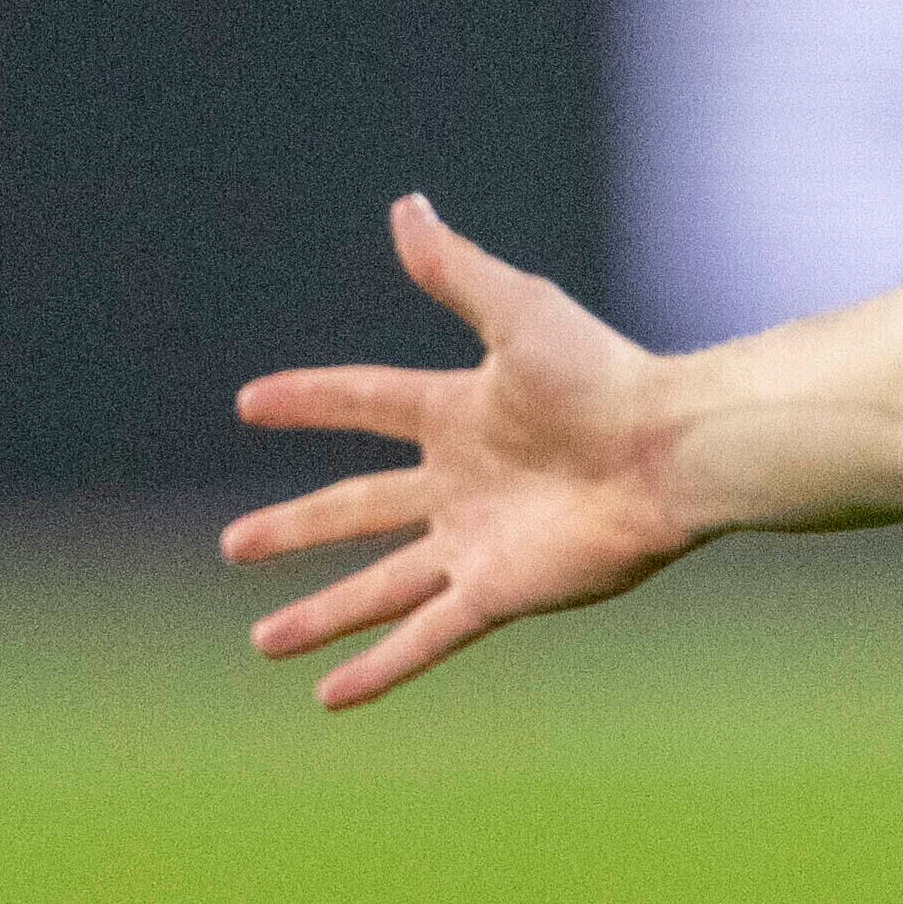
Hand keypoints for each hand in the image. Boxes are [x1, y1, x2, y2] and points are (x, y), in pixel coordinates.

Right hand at [223, 194, 696, 706]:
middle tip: (232, 545)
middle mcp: (462, 481)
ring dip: (322, 614)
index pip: (366, 402)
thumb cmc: (604, 375)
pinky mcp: (501, 589)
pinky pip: (426, 635)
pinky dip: (379, 667)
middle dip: (296, 526)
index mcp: (461, 411)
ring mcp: (478, 541)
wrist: (670, 450)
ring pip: (380, 584)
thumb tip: (406, 206)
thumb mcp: (519, 313)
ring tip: (262, 642)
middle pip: (359, 508)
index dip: (311, 400)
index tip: (251, 402)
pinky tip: (330, 696)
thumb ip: (455, 271)